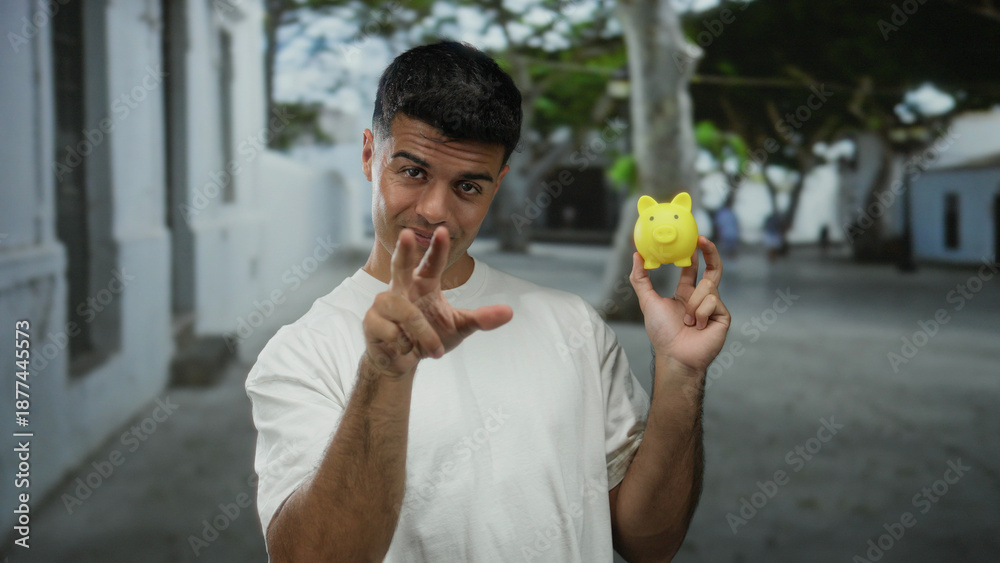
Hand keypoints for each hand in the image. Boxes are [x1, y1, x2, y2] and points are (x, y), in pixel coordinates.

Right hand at [362, 226, 513, 377]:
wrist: (402, 362)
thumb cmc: (429, 337)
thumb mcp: (460, 328)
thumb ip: (482, 319)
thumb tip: (510, 312)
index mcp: (423, 284)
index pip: (431, 262)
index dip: (437, 248)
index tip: (443, 231)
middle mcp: (402, 288)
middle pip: (400, 264)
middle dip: (403, 250)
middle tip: (407, 234)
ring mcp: (383, 304)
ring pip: (404, 311)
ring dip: (422, 332)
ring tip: (435, 350)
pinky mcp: (371, 321)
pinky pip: (391, 330)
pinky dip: (404, 344)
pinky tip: (404, 348)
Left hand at [628, 236, 730, 374]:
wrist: (675, 355)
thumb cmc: (662, 333)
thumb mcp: (647, 301)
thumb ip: (640, 278)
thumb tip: (637, 256)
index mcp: (685, 294)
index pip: (693, 269)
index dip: (696, 253)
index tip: (695, 237)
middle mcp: (702, 298)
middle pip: (713, 269)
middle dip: (710, 252)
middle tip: (703, 239)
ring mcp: (715, 307)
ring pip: (707, 287)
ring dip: (693, 304)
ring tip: (688, 321)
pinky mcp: (724, 316)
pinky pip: (713, 301)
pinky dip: (701, 313)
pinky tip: (698, 327)